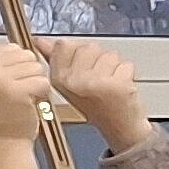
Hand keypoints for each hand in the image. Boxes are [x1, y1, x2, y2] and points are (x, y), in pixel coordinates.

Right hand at [40, 36, 153, 152]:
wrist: (119, 128)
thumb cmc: (95, 105)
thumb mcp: (68, 84)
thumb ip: (55, 59)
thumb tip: (40, 41)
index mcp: (58, 79)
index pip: (64, 45)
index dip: (78, 52)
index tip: (83, 66)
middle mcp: (74, 81)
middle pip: (88, 47)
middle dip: (98, 59)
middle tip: (99, 79)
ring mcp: (96, 83)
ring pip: (109, 54)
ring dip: (114, 66)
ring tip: (110, 83)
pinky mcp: (118, 85)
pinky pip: (126, 64)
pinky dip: (127, 73)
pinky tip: (121, 87)